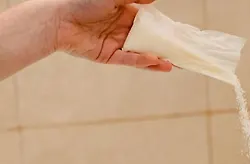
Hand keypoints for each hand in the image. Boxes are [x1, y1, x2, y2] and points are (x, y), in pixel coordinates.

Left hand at [55, 0, 171, 70]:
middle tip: (183, 52)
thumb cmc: (83, 1)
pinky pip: (130, 60)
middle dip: (165, 47)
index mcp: (125, 13)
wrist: (58, 19)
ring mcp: (117, 44)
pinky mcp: (110, 56)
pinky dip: (143, 61)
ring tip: (174, 63)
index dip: (164, 28)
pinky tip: (156, 61)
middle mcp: (123, 29)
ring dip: (158, 58)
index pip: (150, 22)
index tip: (179, 34)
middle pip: (149, 40)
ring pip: (142, 52)